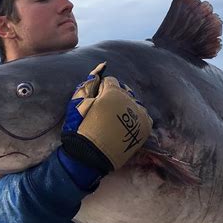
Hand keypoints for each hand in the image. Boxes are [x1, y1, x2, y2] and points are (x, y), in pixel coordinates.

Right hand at [61, 62, 152, 178]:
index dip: (101, 91)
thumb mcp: (78, 101)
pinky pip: (144, 117)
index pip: (111, 82)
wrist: (89, 157)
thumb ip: (91, 81)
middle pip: (124, 92)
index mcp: (114, 92)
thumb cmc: (79, 127)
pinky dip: (136, 119)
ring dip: (126, 109)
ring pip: (135, 104)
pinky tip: (125, 127)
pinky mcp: (144, 129)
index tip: (96, 103)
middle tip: (104, 114)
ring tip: (115, 122)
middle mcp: (130, 101)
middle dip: (115, 99)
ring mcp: (139, 115)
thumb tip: (102, 65)